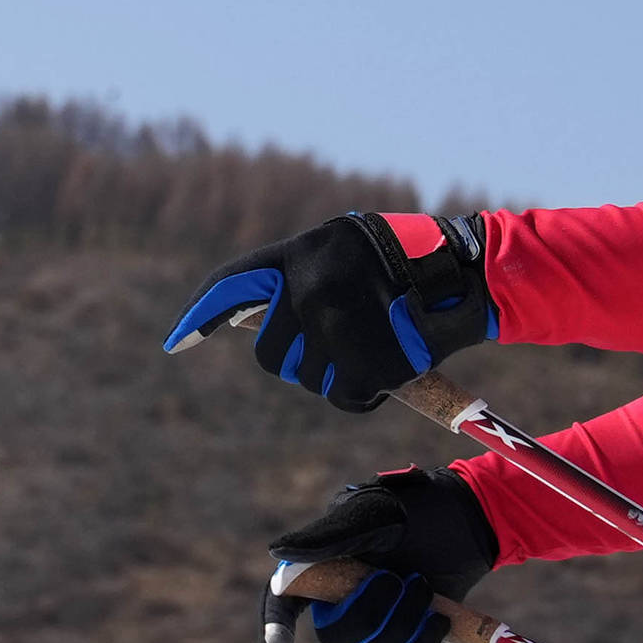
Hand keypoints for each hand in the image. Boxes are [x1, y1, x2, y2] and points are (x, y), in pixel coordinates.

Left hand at [162, 212, 491, 412]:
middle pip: (269, 353)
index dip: (200, 316)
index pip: (232, 286)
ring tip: (372, 342)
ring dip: (334, 372)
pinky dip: (362, 390)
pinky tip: (387, 364)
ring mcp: (336, 333)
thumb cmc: (406, 257)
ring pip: (306, 378)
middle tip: (334, 342)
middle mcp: (310, 292)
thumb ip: (301, 273)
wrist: (467, 275)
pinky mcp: (365, 368)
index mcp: (301, 254)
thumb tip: (255, 313)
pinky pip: (343, 397)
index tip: (175, 343)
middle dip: (294, 357)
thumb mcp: (344, 246)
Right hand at [265, 468, 498, 642]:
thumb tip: (277, 554)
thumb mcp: (375, 513)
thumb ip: (329, 534)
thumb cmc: (417, 507)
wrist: (469, 520)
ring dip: (404, 622)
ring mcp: (376, 619)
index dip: (276, 628)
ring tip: (424, 585)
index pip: (285, 600)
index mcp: (323, 565)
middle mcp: (342, 597)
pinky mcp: (407, 635)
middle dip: (369, 614)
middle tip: (396, 578)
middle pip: (335, 636)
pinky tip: (439, 618)